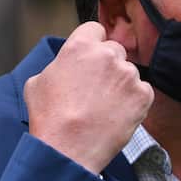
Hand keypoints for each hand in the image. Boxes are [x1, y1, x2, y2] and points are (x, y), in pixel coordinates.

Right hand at [23, 22, 153, 174]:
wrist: (68, 150)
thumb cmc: (50, 119)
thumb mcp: (37, 82)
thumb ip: (57, 65)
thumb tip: (64, 67)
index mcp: (81, 46)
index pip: (95, 30)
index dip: (92, 44)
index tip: (90, 58)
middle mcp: (108, 55)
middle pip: (114, 51)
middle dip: (107, 66)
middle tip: (96, 88)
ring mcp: (128, 75)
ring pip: (128, 73)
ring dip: (120, 85)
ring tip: (104, 107)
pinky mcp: (143, 95)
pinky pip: (142, 92)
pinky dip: (134, 102)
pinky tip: (117, 114)